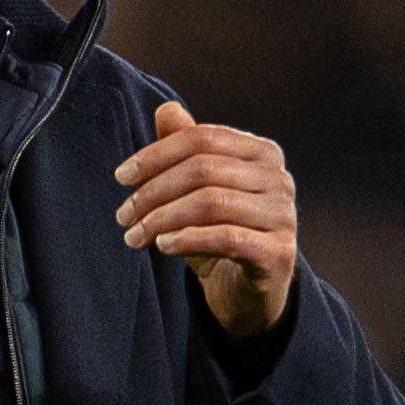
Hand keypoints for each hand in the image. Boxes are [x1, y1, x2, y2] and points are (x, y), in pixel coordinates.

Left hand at [114, 99, 298, 341]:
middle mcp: (279, 179)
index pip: (202, 138)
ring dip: (162, 219)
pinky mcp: (278, 253)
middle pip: (203, 169)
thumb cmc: (221, 236)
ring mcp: (283, 215)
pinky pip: (226, 237)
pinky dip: (187, 239)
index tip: (121, 177)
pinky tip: (163, 246)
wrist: (249, 294)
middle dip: (154, 191)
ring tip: (134, 236)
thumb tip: (166, 110)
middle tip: (123, 216)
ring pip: (211, 203)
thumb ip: (186, 151)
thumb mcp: (198, 192)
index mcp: (262, 153)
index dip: (157, 154)